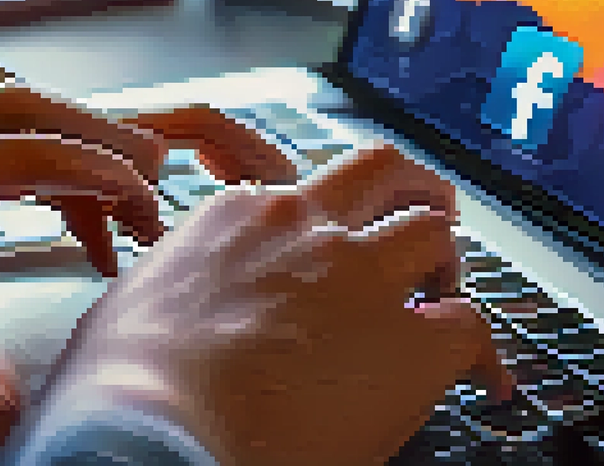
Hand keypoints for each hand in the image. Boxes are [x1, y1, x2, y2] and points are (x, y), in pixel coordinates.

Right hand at [33, 145, 510, 465]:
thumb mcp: (127, 311)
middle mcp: (306, 229)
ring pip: (433, 230)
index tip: (325, 252)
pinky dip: (482, 353)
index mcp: (237, 220)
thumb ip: (168, 295)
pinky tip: (483, 379)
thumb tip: (158, 324)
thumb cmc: (121, 390)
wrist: (153, 433)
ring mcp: (363, 277)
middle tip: (428, 214)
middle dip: (411, 189)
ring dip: (446, 262)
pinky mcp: (411, 341)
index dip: (320, 228)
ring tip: (449, 295)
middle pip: (380, 170)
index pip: (298, 198)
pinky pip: (471, 328)